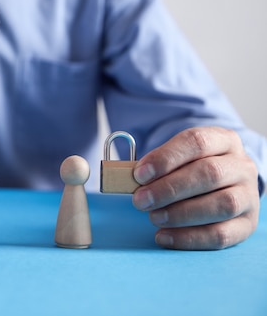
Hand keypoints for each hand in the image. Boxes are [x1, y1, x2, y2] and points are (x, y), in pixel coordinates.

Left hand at [132, 127, 259, 249]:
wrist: (224, 185)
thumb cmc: (192, 170)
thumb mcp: (177, 158)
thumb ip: (157, 165)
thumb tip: (129, 178)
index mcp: (223, 140)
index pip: (196, 142)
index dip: (165, 158)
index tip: (139, 174)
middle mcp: (241, 166)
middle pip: (209, 173)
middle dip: (169, 189)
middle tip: (140, 201)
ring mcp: (248, 195)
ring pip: (221, 204)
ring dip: (180, 213)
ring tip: (154, 218)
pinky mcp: (247, 224)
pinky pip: (221, 234)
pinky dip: (189, 238)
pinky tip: (164, 237)